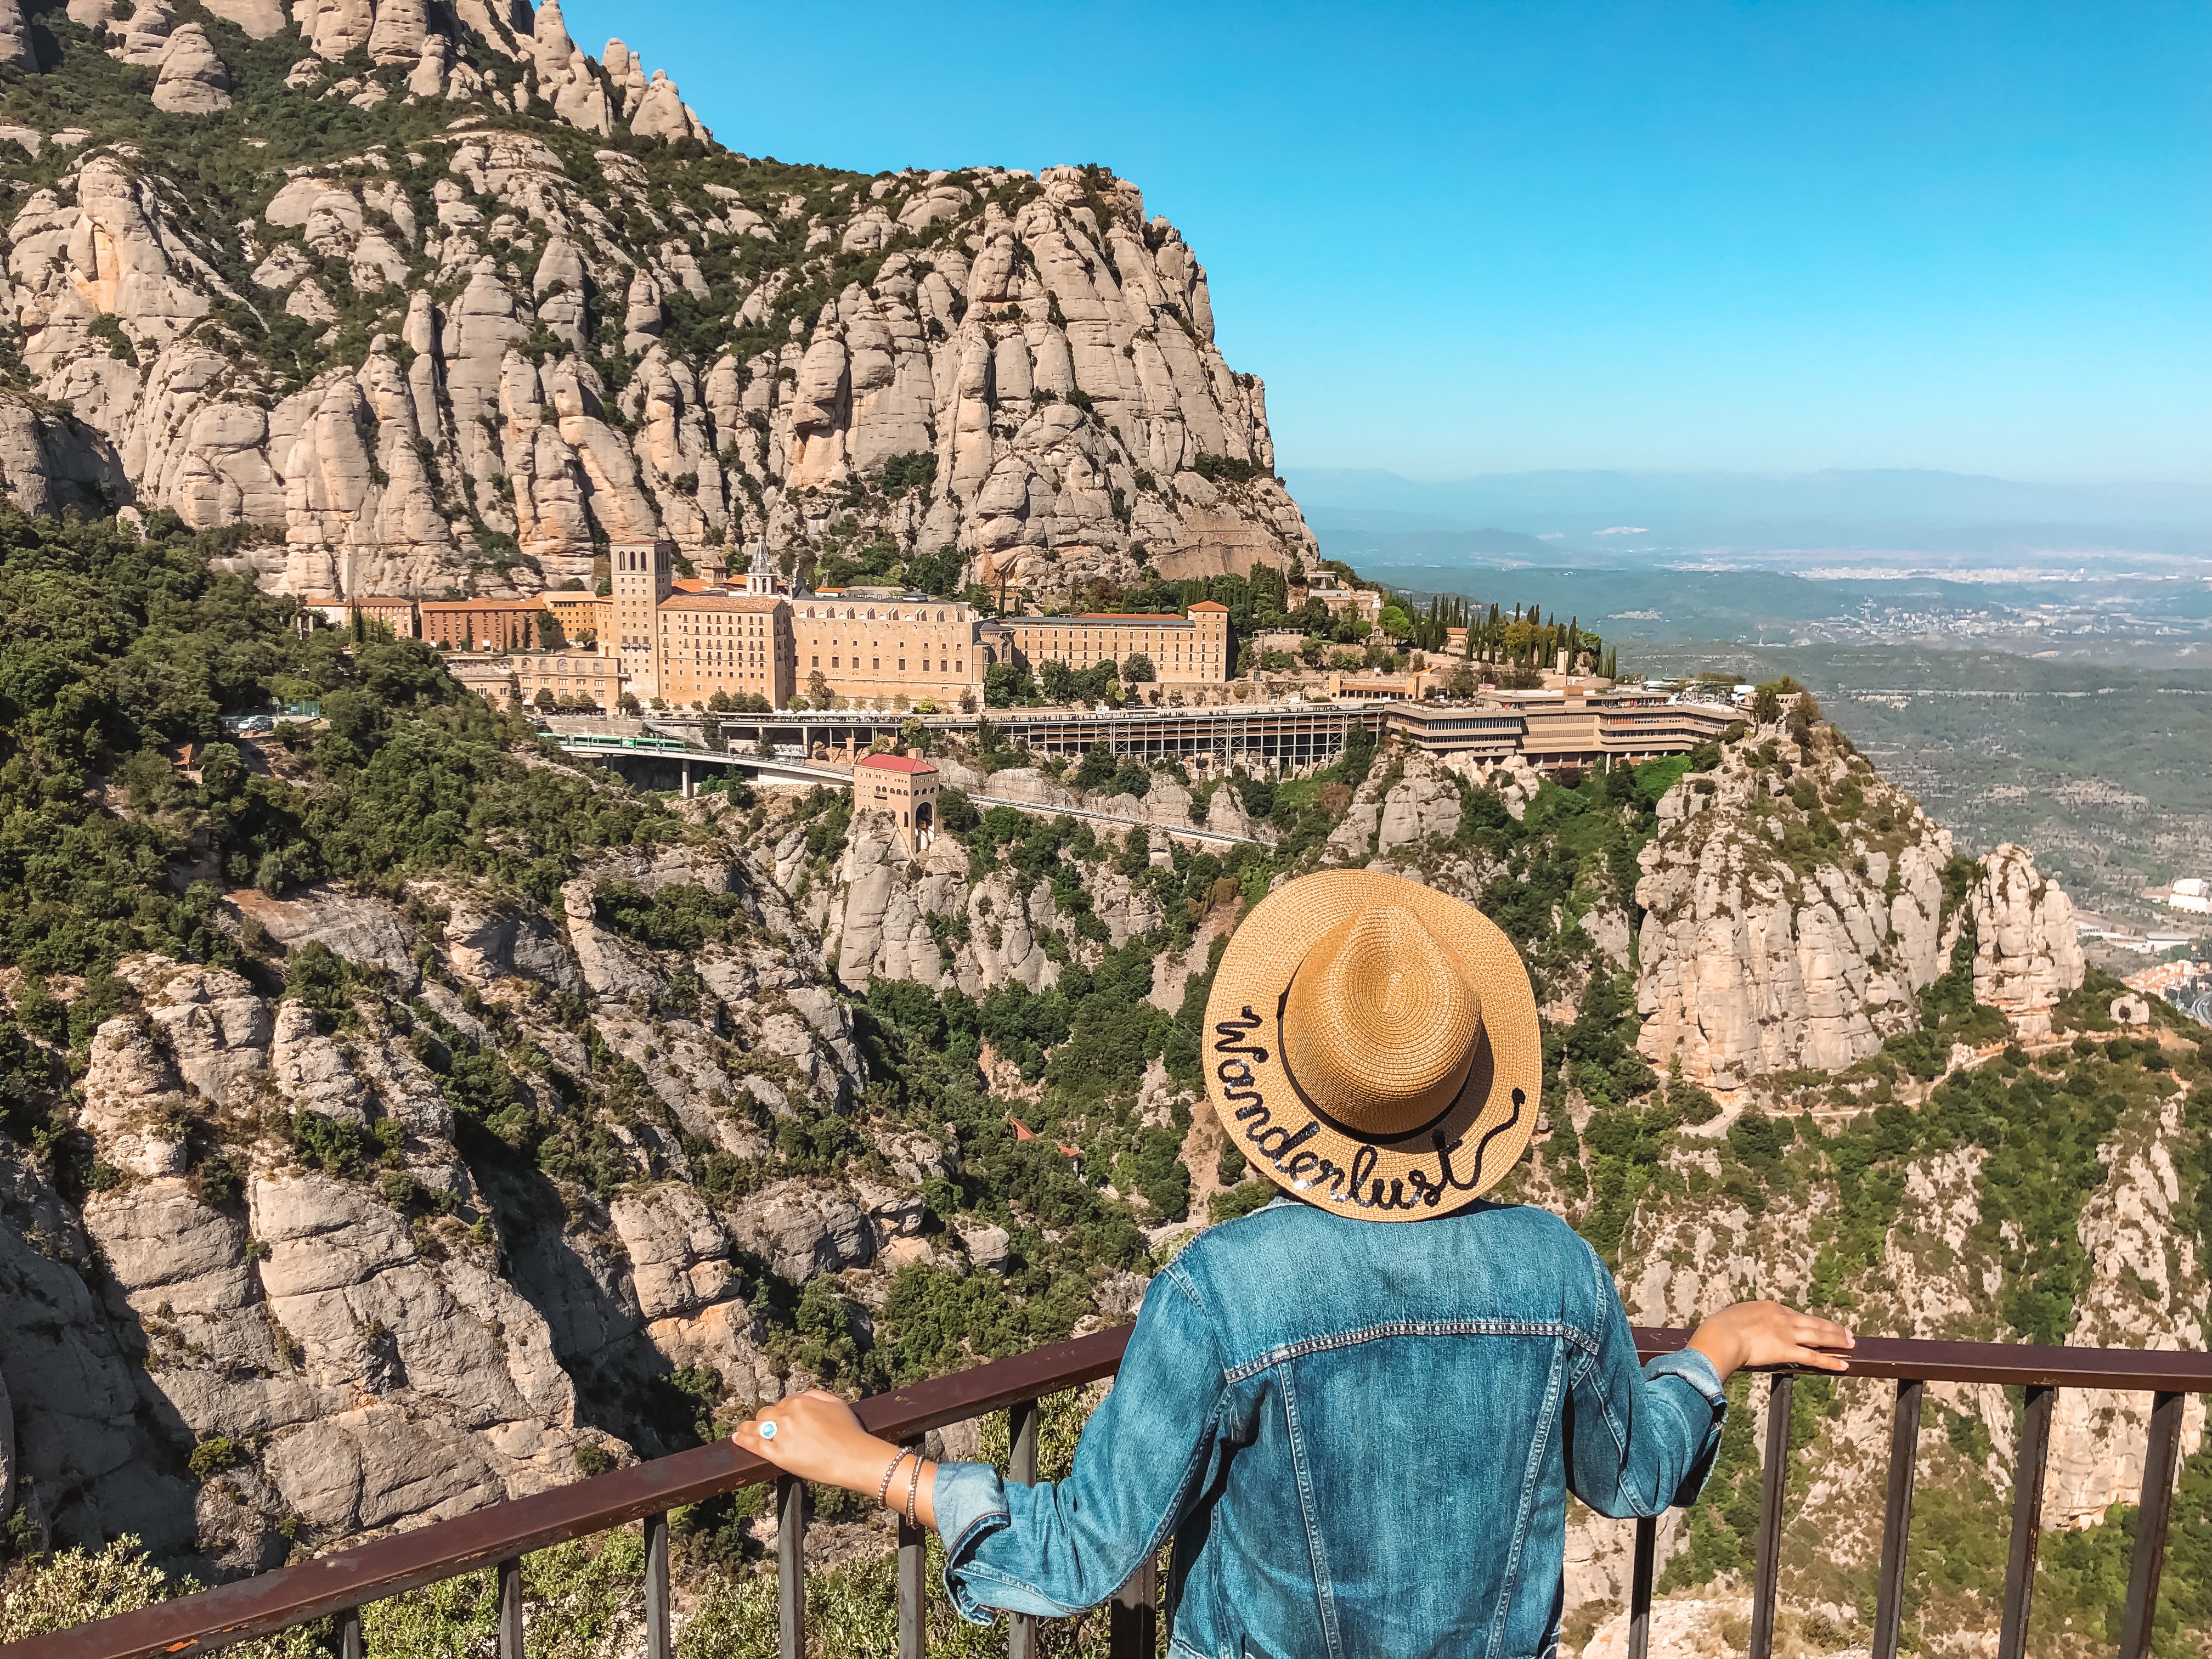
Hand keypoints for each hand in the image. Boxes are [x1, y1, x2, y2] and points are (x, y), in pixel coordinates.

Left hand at [733, 1390, 888, 1489]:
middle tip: (768, 1427)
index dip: (784, 1412)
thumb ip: (817, 1395)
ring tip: (741, 1430)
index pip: (784, 1403)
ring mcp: (780, 1435)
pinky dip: (743, 1440)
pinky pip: (755, 1445)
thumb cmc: (849, 1431)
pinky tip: (736, 1438)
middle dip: (768, 1419)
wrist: (852, 1457)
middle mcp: (787, 1415)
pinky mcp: (777, 1454)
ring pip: (757, 1427)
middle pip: (768, 1413)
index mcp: (800, 1401)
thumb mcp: (836, 1403)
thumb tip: (803, 1396)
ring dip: (748, 1427)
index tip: (784, 1420)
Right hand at [1687, 1301, 1853, 1380]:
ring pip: (1818, 1336)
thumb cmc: (1719, 1329)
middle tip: (1845, 1331)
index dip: (1805, 1321)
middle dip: (1830, 1327)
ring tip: (1851, 1343)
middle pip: (1812, 1322)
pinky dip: (1830, 1361)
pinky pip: (1814, 1356)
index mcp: (1767, 1307)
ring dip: (1836, 1340)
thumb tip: (1740, 1330)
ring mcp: (1787, 1333)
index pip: (1792, 1314)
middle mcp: (1782, 1317)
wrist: (1721, 1336)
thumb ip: (1743, 1323)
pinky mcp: (1788, 1350)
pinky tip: (1843, 1364)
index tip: (1813, 1324)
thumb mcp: (1732, 1319)